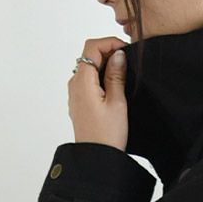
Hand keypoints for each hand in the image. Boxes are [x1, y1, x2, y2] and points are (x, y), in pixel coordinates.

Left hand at [68, 36, 129, 150]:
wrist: (96, 158)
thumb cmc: (107, 135)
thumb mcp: (117, 102)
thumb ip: (116, 75)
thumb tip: (118, 55)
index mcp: (82, 82)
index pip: (91, 47)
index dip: (109, 43)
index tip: (126, 50)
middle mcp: (74, 85)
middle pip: (89, 56)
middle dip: (108, 53)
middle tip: (128, 63)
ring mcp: (75, 94)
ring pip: (89, 69)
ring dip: (105, 66)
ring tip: (123, 76)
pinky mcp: (79, 103)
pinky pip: (88, 82)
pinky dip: (101, 78)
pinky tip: (114, 89)